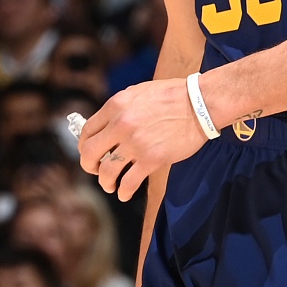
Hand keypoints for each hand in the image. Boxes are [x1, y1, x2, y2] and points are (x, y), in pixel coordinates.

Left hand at [79, 77, 209, 200]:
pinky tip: (124, 194)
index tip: (91, 153)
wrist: (201, 103)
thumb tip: (107, 127)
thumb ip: (121, 108)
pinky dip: (123, 191)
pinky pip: (129, 182)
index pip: (87, 131)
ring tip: (110, 185)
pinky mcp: (152, 158)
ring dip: (105, 182)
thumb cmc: (174, 95)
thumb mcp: (140, 92)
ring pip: (107, 171)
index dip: (85, 146)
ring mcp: (136, 143)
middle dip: (89, 166)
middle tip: (96, 170)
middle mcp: (121, 124)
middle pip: (90, 153)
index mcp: (116, 106)